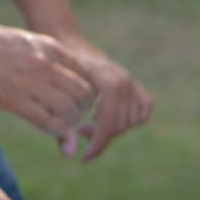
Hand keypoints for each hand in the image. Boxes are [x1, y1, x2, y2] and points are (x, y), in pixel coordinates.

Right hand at [0, 22, 93, 141]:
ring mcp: (29, 82)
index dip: (87, 91)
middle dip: (83, 108)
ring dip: (70, 121)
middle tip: (74, 114)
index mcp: (50, 47)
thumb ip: (50, 60)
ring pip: (69, 110)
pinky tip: (50, 127)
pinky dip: (54, 129)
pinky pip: (47, 121)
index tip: (79, 99)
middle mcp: (44, 63)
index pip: (86, 74)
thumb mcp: (26, 43)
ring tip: (63, 122)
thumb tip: (67, 81)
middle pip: (83, 94)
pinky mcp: (13, 99)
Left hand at [54, 36, 152, 160]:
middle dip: (101, 135)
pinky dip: (131, 118)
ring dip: (113, 127)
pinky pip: (144, 110)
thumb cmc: (56, 68)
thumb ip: (63, 126)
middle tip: (79, 130)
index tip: (85, 157)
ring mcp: (132, 83)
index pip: (109, 126)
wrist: (67, 41)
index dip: (98, 145)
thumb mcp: (56, 97)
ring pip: (131, 121)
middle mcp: (125, 83)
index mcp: (108, 85)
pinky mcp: (135, 85)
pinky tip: (110, 116)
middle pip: (120, 126)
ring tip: (91, 122)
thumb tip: (69, 155)